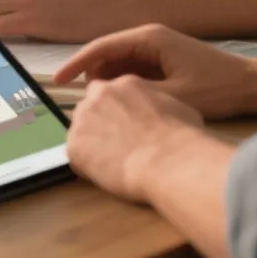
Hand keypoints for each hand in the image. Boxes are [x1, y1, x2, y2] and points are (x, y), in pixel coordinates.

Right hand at [53, 24, 256, 119]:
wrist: (252, 85)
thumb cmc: (219, 88)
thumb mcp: (176, 95)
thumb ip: (138, 93)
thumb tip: (105, 95)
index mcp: (151, 38)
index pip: (102, 46)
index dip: (77, 63)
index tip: (58, 80)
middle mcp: (151, 37)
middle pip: (107, 53)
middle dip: (92, 76)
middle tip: (85, 104)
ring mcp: (158, 48)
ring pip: (119, 63)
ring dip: (109, 83)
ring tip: (105, 110)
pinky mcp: (164, 60)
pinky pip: (133, 70)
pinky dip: (124, 85)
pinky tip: (125, 106)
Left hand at [66, 76, 203, 202]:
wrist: (169, 162)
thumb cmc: (182, 136)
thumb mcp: (177, 106)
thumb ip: (157, 103)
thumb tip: (157, 112)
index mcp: (125, 83)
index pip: (111, 92)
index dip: (117, 110)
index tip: (126, 125)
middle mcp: (99, 95)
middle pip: (91, 106)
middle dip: (101, 122)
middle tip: (118, 143)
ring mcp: (83, 120)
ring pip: (80, 129)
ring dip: (92, 141)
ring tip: (113, 160)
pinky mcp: (74, 146)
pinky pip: (76, 155)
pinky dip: (87, 165)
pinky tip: (107, 173)